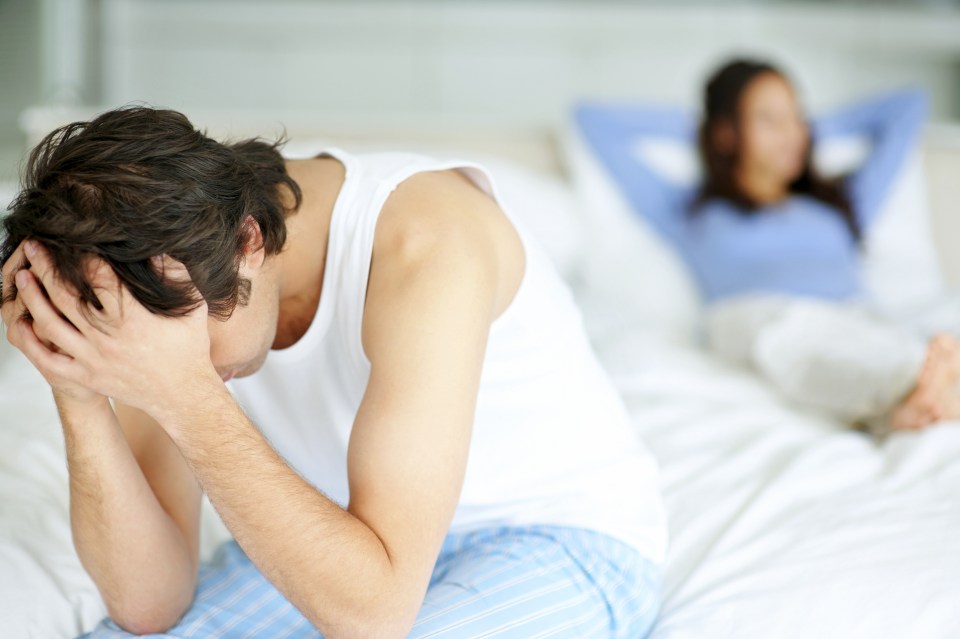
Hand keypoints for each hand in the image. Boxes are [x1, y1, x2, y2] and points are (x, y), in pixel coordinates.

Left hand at [2, 239, 219, 421]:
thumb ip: (176, 273)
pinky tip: (21, 323)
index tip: (74, 241)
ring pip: (51, 324)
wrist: (182, 394)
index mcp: (133, 319)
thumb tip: (155, 247)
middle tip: (34, 247)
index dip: (83, 256)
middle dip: (46, 267)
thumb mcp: (193, 306)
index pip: (98, 278)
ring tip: (23, 277)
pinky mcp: (85, 376)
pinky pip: (48, 359)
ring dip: (33, 297)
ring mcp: (93, 360)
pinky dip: (30, 341)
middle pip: (65, 296)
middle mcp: (108, 339)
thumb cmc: (189, 347)